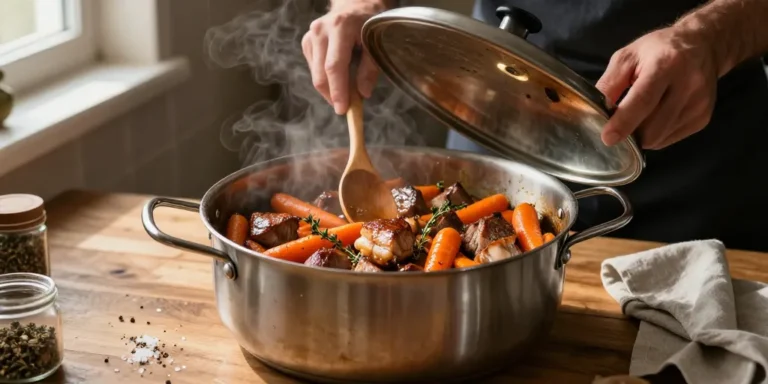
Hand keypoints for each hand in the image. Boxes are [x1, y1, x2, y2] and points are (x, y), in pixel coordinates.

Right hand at [301, 0, 388, 114]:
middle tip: (346, 109)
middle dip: (332, 95)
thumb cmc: (369, 23)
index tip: (342, 110)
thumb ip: (370, 68)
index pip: (335, 66)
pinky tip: (339, 80)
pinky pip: (314, 69)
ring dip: (329, 89)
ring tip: (346, 94)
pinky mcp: (307, 42)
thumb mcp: (376, 43)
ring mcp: (311, 36)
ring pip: (315, 74)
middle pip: (321, 74)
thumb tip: (363, 94)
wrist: (354, 4)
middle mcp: (321, 31)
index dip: (338, 91)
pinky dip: (326, 80)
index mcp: (340, 28)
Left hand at [595, 26, 718, 149]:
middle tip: (618, 124)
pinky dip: (655, 135)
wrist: (703, 45)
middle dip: (629, 133)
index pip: (644, 100)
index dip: (624, 122)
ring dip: (641, 134)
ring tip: (639, 115)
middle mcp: (688, 84)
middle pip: (653, 127)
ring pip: (660, 138)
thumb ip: (609, 83)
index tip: (608, 138)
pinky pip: (669, 139)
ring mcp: (699, 103)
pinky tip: (655, 116)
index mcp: (666, 64)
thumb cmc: (658, 49)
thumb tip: (595, 112)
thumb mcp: (627, 57)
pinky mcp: (703, 117)